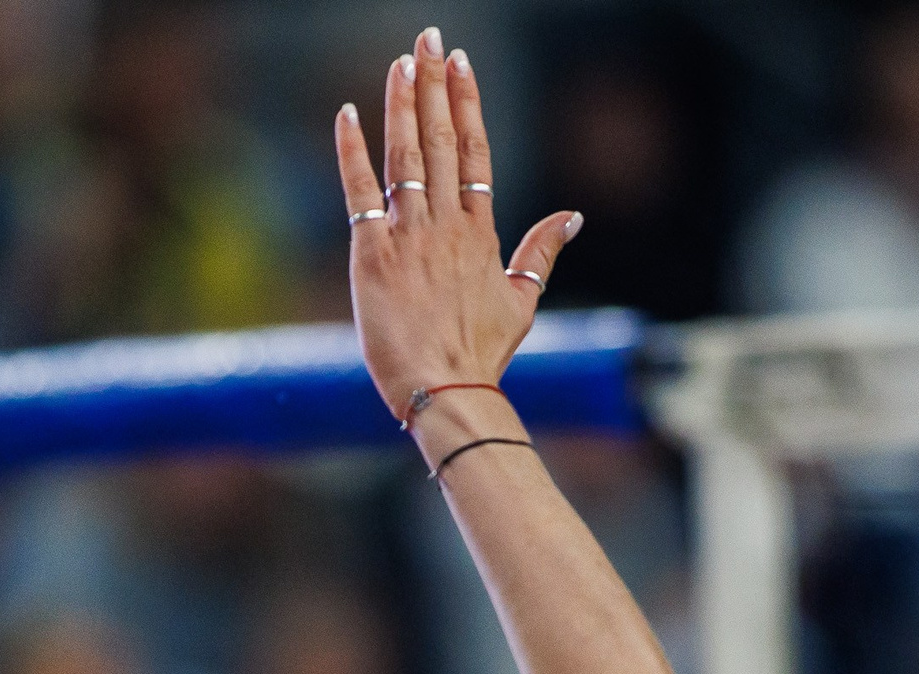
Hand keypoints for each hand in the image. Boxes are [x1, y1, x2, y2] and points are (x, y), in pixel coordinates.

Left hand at [336, 28, 581, 423]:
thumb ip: (542, 252)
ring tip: (400, 62)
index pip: (475, 151)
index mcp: (480, 232)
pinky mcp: (371, 256)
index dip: (467, 103)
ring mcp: (408, 237)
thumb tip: (572, 217)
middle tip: (428, 39)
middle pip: (441, 140)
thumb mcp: (522, 300)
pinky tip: (346, 114)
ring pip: (405, 156)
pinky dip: (352, 152)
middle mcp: (445, 225)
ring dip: (401, 104)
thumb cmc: (481, 353)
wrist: (446, 389)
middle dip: (434, 85)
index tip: (461, 64)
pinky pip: (360, 193)